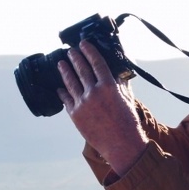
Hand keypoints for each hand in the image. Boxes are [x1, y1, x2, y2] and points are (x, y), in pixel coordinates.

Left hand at [57, 40, 148, 175]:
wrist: (121, 145)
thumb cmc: (128, 123)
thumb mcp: (127, 99)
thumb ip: (121, 84)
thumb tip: (118, 72)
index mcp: (109, 86)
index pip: (96, 62)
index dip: (89, 51)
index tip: (83, 44)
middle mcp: (94, 92)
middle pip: (81, 69)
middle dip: (74, 58)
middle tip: (70, 51)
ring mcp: (82, 104)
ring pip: (70, 83)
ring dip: (65, 71)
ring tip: (61, 64)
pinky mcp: (75, 115)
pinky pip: (66, 100)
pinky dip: (63, 92)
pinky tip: (60, 88)